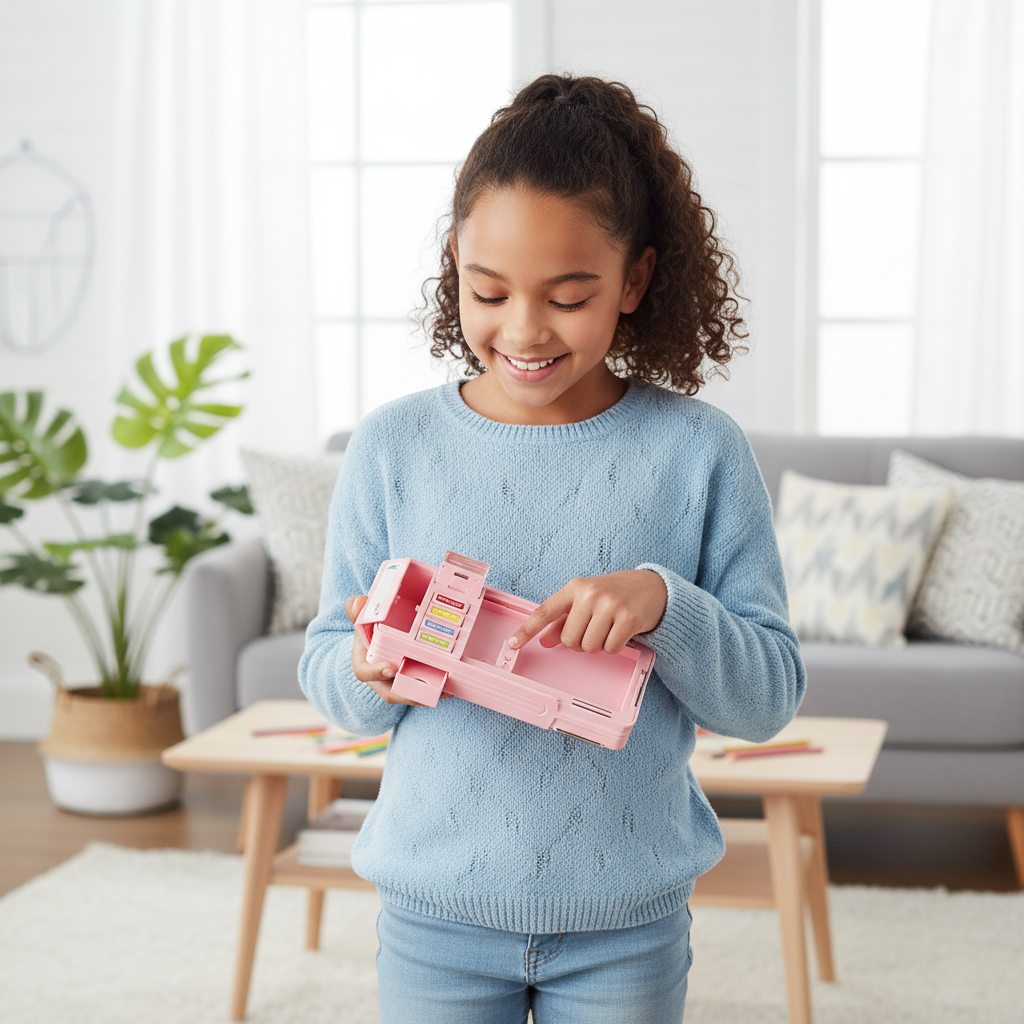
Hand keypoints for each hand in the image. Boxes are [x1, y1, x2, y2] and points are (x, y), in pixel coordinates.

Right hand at [345, 595, 451, 705]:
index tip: (389, 668)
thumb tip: (359, 602)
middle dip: (409, 693)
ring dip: (427, 694)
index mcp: (364, 662)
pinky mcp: (412, 683)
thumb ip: (357, 610)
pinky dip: (436, 690)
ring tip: (445, 689)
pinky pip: (423, 691)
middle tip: (427, 689)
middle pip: (391, 692)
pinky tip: (451, 687)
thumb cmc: (370, 627)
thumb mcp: (362, 618)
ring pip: (410, 694)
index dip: (375, 672)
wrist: (382, 634)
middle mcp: (380, 678)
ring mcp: (396, 682)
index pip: (364, 672)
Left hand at [507, 570, 667, 655]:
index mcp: (575, 588)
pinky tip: (621, 632)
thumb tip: (544, 640)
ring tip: (608, 629)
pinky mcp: (627, 618)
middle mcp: (590, 594)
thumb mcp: (586, 600)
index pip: (545, 611)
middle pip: (569, 639)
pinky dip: (614, 647)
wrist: (651, 586)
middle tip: (593, 630)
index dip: (527, 630)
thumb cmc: (613, 594)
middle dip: (578, 643)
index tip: (512, 644)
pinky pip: (610, 649)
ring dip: (597, 646)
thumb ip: (564, 619)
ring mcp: (609, 605)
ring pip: (589, 647)